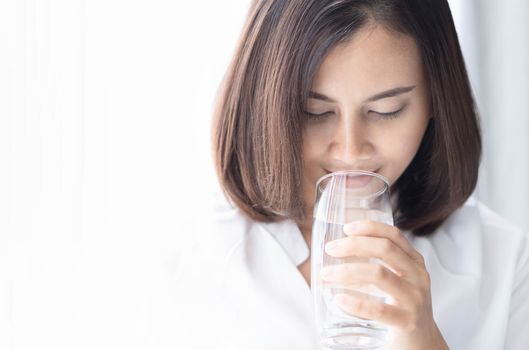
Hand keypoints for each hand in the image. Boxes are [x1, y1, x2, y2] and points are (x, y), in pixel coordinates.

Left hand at [320, 220, 448, 349]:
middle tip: (331, 249)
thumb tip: (335, 254)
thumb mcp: (395, 282)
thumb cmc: (401, 309)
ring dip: (347, 271)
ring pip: (379, 275)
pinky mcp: (407, 322)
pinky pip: (379, 309)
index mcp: (414, 263)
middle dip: (354, 245)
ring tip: (325, 274)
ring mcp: (414, 299)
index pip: (394, 236)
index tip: (346, 228)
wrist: (423, 345)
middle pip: (386, 249)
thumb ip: (375, 266)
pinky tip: (339, 299)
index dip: (370, 228)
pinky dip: (356, 303)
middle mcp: (418, 277)